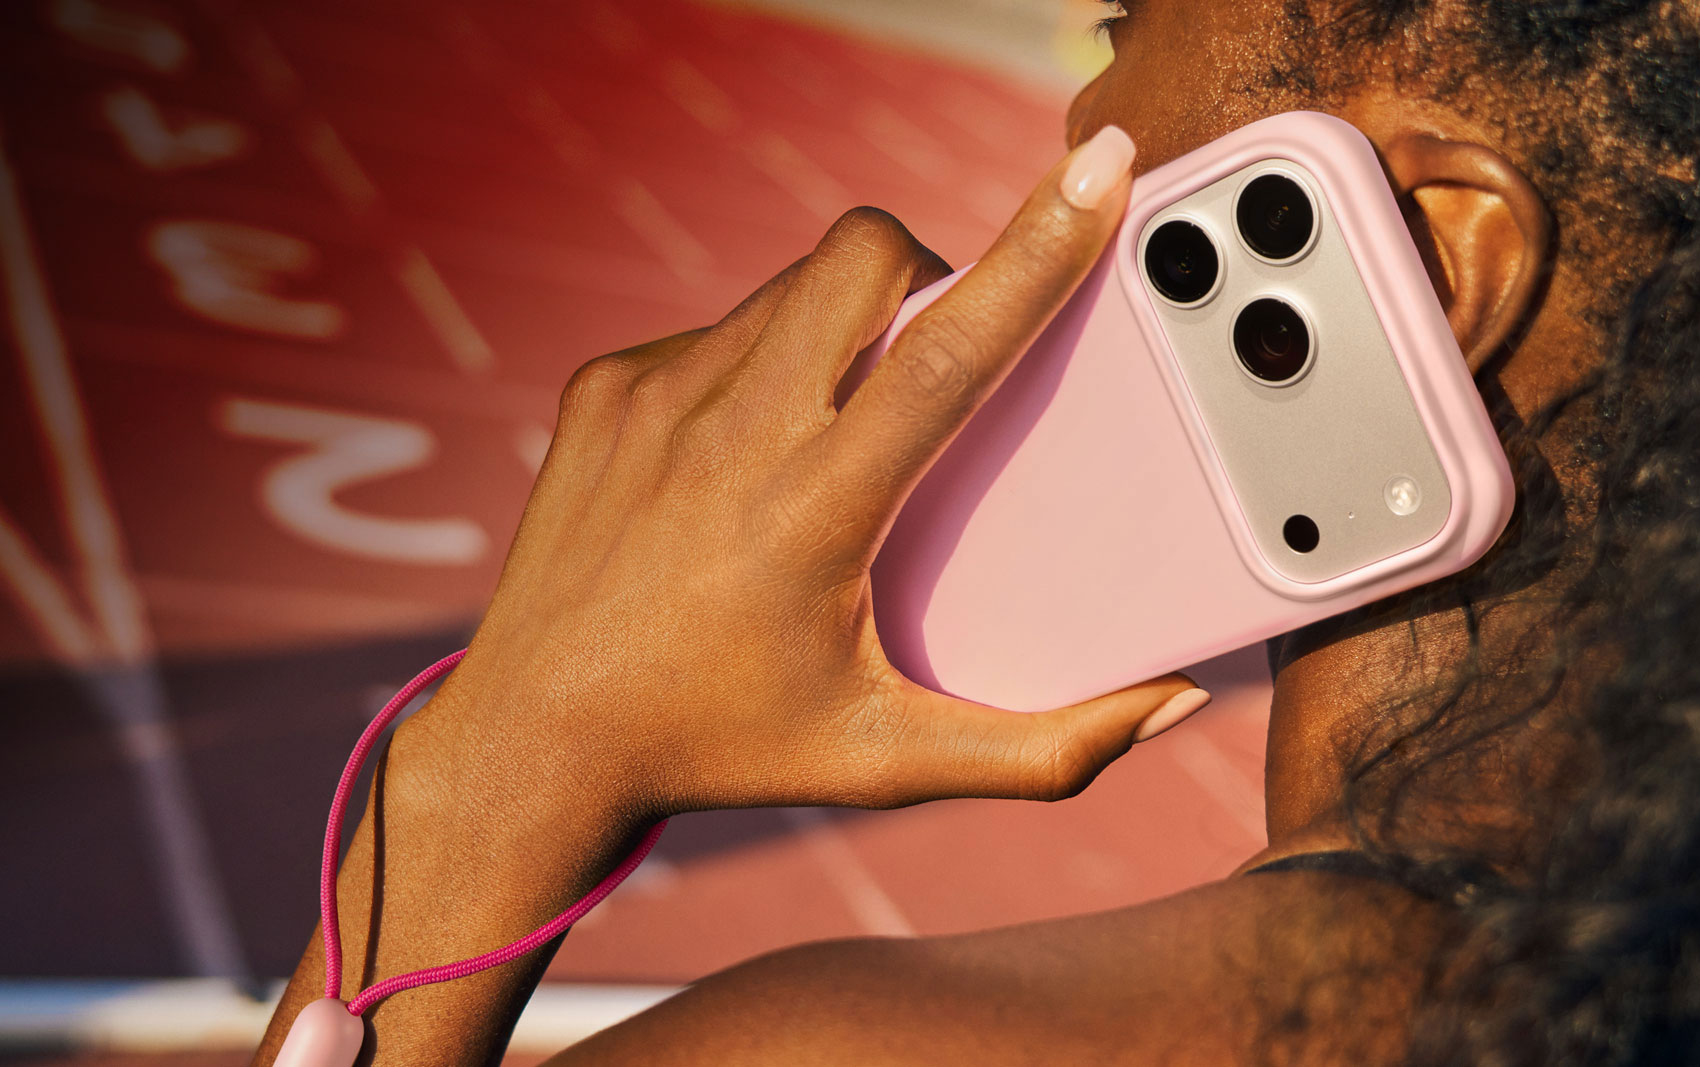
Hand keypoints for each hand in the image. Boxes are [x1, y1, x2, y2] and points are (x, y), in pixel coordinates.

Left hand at [410, 125, 1200, 831]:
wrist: (535, 733)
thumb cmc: (721, 745)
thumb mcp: (885, 764)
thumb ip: (1041, 750)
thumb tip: (1165, 707)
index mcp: (814, 512)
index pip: (949, 354)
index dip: (1036, 253)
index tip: (1097, 168)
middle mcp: (729, 433)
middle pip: (863, 255)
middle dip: (925, 264)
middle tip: (934, 351)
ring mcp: (654, 397)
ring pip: (790, 288)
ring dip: (839, 326)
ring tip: (832, 427)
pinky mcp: (604, 386)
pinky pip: (714, 330)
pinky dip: (756, 367)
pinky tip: (740, 458)